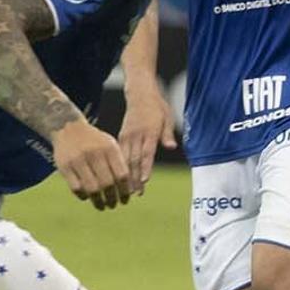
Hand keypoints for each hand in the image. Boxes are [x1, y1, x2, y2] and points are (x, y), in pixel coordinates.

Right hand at [53, 120, 131, 210]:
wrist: (68, 127)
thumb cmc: (95, 141)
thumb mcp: (111, 145)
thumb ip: (120, 163)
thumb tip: (131, 189)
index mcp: (110, 149)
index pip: (122, 175)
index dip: (125, 190)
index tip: (126, 199)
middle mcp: (95, 154)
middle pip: (108, 183)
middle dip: (113, 198)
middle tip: (114, 205)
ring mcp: (78, 160)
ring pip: (92, 188)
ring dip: (98, 201)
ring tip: (103, 206)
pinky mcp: (64, 166)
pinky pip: (76, 187)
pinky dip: (83, 195)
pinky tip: (87, 198)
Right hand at [118, 81, 176, 195]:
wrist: (140, 96)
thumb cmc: (158, 108)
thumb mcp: (167, 118)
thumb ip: (167, 134)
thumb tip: (171, 147)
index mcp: (149, 132)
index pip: (146, 153)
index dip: (145, 168)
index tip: (144, 181)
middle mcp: (136, 135)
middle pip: (134, 160)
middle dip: (134, 178)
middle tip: (135, 194)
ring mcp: (127, 136)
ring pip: (125, 159)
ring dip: (126, 176)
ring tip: (126, 191)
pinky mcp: (121, 137)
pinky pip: (119, 154)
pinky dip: (120, 167)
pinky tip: (118, 178)